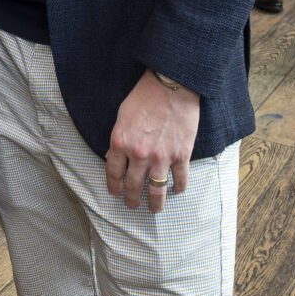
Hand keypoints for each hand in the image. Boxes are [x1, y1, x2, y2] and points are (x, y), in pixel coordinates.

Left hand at [105, 70, 199, 213]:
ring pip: (156, 190)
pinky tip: (176, 191)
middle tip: (132, 205)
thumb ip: (119, 139)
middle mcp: (139, 154)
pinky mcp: (181, 155)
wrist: (171, 85)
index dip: (113, 187)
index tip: (115, 193)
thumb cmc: (144, 95)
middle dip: (131, 199)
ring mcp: (161, 157)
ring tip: (154, 209)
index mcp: (120, 142)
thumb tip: (114, 156)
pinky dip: (178, 188)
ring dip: (154, 204)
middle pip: (133, 186)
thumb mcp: (122, 115)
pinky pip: (180, 180)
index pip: (113, 173)